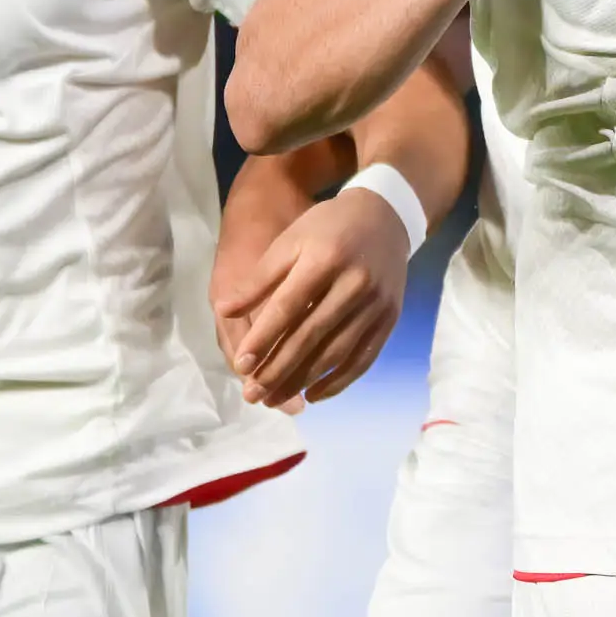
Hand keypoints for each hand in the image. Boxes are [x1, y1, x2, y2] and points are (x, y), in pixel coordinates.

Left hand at [215, 186, 409, 407]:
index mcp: (324, 259)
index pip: (288, 307)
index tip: (242, 366)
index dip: (264, 338)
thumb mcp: (290, 241)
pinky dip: (340, 381)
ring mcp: (376, 303)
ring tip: (276, 399)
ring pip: (337, 352)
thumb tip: (225, 311)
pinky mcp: (390, 318)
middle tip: (254, 395)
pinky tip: (314, 394)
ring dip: (304, 380)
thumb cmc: (327, 227)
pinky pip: (364, 357)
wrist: (384, 217)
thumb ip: (259, 279)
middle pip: (312, 335)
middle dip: (279, 369)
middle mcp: (354, 283)